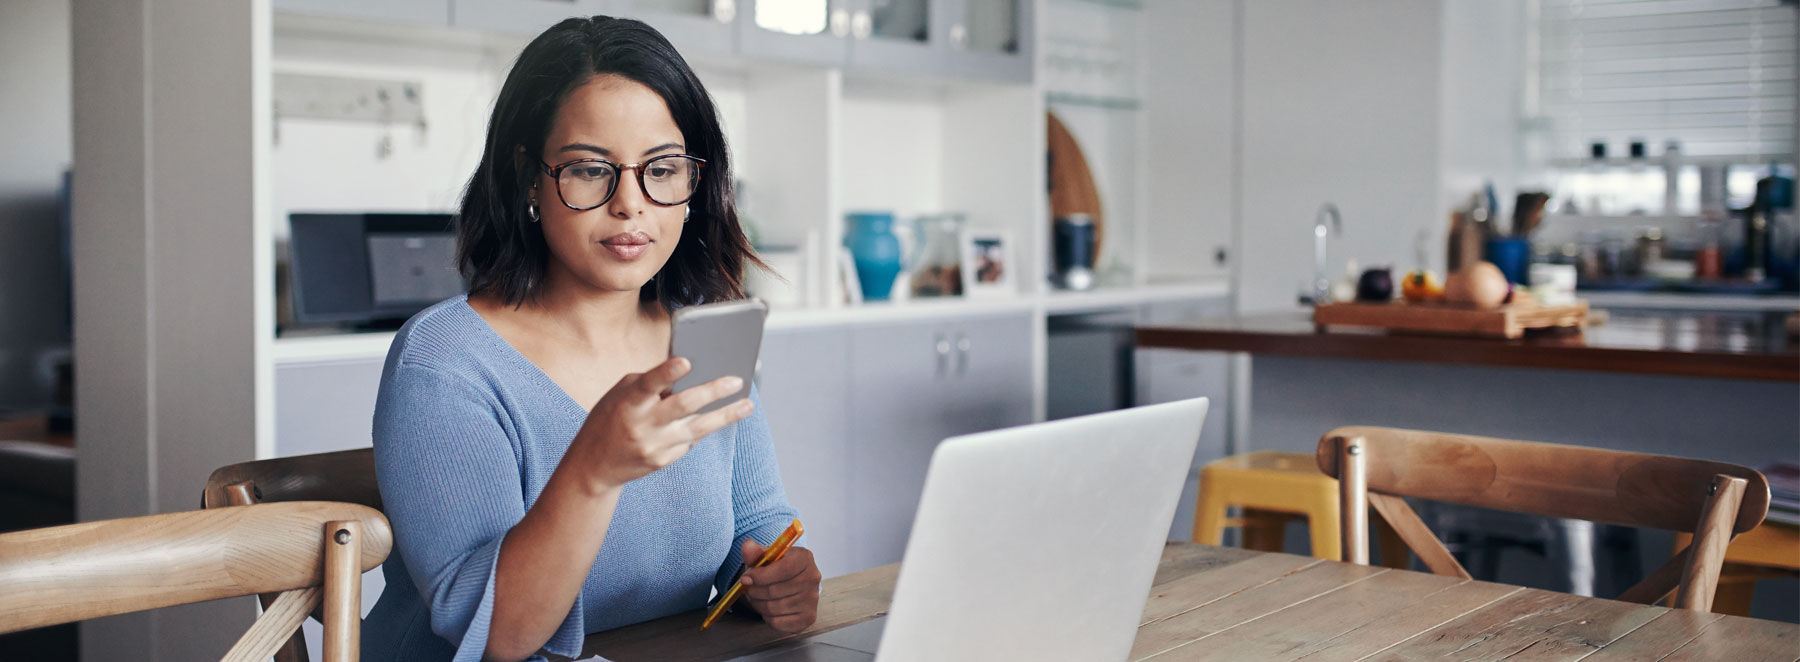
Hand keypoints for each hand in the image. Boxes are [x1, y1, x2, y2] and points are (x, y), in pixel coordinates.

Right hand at [568, 357, 753, 491]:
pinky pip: (689, 441)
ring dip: (725, 416)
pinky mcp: (663, 461)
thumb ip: (649, 383)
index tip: (686, 361)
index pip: (648, 384)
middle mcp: (642, 424)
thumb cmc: (610, 418)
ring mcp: (654, 446)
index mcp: (628, 402)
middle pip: (682, 406)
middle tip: (736, 381)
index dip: (666, 373)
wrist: (594, 465)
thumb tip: (688, 373)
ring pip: (696, 428)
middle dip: (712, 392)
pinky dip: (699, 429)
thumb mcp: (620, 395)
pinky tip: (711, 420)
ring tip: (747, 405)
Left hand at [737, 539, 820, 633]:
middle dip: (754, 591)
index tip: (745, 578)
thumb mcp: (766, 556)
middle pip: (775, 591)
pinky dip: (767, 617)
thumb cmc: (776, 567)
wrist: (789, 582)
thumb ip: (755, 552)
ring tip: (756, 597)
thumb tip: (747, 546)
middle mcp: (813, 578)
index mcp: (804, 558)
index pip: (785, 569)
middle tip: (747, 588)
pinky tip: (768, 608)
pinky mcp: (808, 618)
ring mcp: (812, 600)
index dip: (761, 576)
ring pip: (774, 608)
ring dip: (758, 604)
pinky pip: (778, 622)